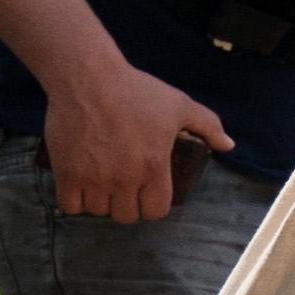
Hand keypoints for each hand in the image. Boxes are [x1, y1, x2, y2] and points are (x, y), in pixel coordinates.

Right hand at [42, 62, 232, 220]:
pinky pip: (69, 205)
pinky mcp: (66, 172)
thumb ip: (208, 126)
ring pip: (97, 211)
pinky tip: (80, 187)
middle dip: (127, 205)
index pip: (155, 211)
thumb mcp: (180, 105)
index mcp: (154, 167)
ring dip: (101, 202)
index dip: (152, 205)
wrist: (89, 78)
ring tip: (102, 184)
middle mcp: (124, 178)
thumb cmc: (136, 91)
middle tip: (124, 188)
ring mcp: (93, 177)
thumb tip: (228, 145)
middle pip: (125, 215)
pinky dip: (75, 200)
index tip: (147, 193)